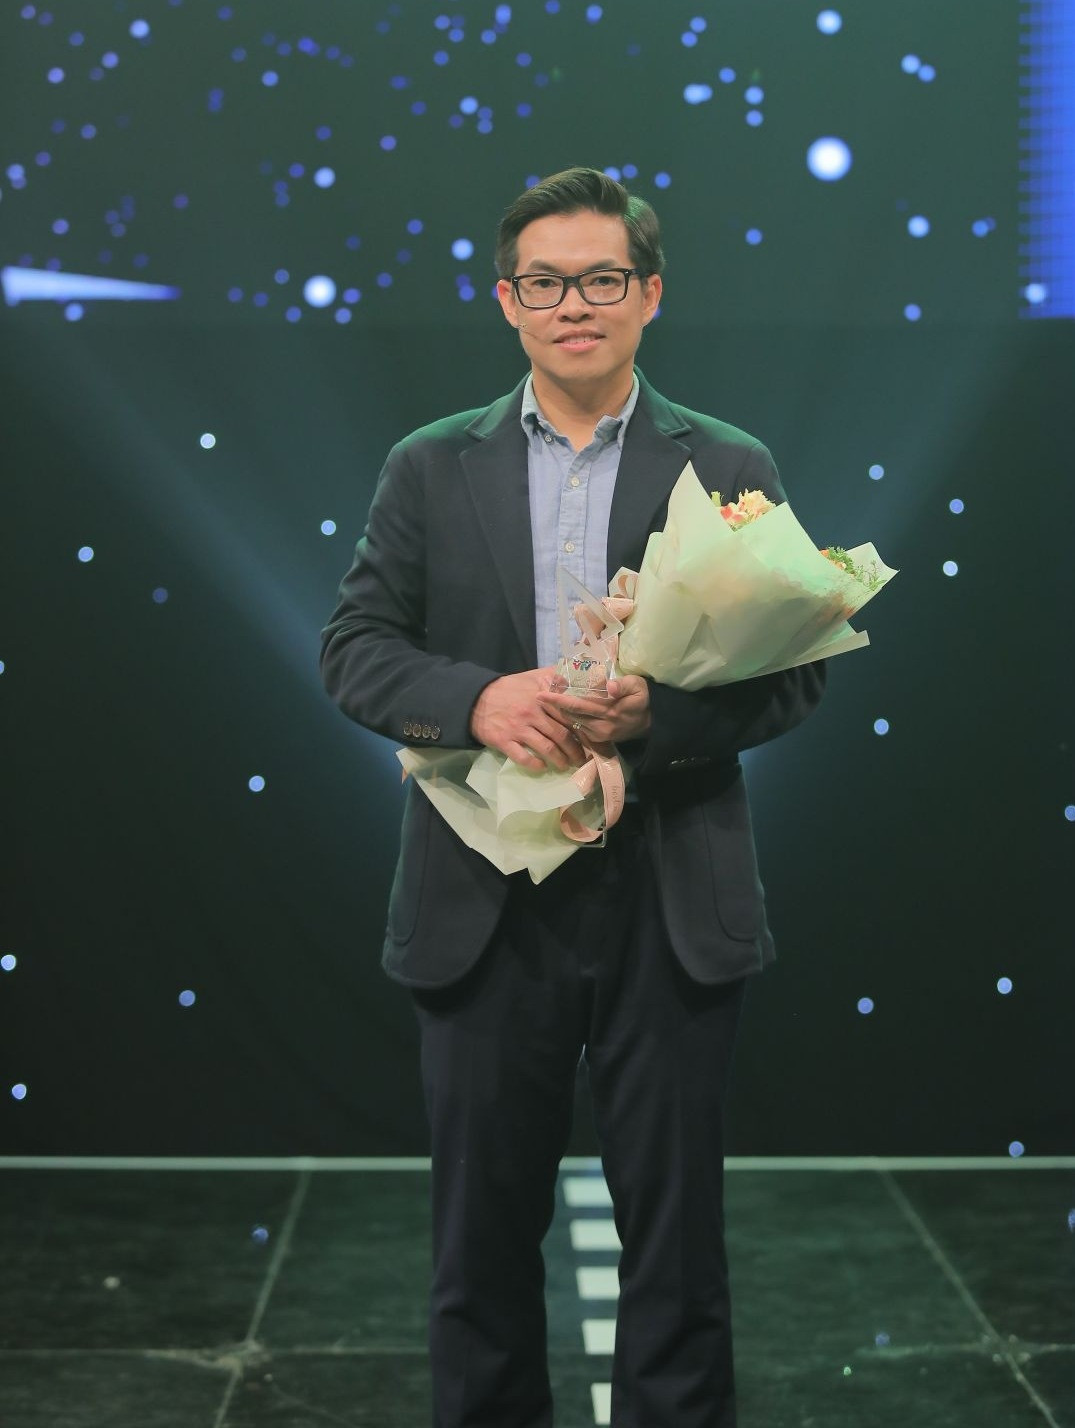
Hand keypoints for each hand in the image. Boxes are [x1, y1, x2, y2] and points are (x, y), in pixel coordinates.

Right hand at [470, 668, 586, 770]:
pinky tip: (542, 767)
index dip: (582, 728)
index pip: (568, 715)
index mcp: (541, 698)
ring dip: (559, 760)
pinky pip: (524, 758)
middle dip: (575, 750)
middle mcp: (532, 713)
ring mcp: (518, 728)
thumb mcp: (531, 677)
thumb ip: (553, 675)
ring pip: (547, 748)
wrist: (475, 699)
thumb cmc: (508, 689)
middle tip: (582, 759)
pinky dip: (536, 765)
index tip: (590, 738)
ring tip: (565, 766)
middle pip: (561, 735)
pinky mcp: (504, 741)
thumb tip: (575, 672)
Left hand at [538, 675, 651, 746]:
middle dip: (553, 704)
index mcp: (609, 711)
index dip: (558, 699)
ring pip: (572, 722)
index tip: (541, 693)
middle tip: (538, 692)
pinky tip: (561, 709)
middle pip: (570, 715)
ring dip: (558, 711)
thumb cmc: (642, 698)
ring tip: (545, 699)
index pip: (577, 704)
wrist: (651, 721)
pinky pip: (578, 727)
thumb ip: (622, 685)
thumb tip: (609, 686)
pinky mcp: (598, 738)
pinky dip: (568, 718)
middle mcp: (601, 725)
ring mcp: (599, 734)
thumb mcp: (637, 686)